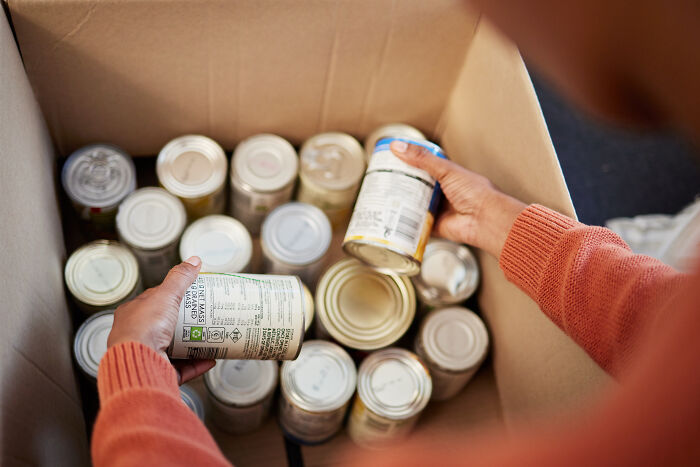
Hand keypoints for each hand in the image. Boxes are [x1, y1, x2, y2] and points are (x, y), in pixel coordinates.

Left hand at [107, 256, 214, 383]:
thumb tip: (193, 261)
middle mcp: (137, 335)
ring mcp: (147, 354)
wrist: (138, 363)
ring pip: (173, 348)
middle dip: (185, 322)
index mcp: (132, 314)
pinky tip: (210, 358)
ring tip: (210, 336)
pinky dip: (197, 363)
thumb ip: (179, 278)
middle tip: (204, 317)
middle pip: (165, 325)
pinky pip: (182, 367)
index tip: (190, 296)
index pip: (153, 300)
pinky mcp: (158, 371)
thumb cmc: (143, 328)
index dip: (171, 296)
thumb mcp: (165, 296)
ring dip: (192, 343)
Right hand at [390, 140, 525, 257]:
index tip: (390, 160)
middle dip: (400, 185)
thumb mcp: (446, 170)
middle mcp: (442, 192)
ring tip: (383, 199)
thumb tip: (398, 146)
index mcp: (447, 175)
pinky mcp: (435, 226)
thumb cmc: (475, 193)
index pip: (423, 166)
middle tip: (382, 181)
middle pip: (416, 186)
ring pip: (414, 205)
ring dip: (402, 204)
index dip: (407, 163)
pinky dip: (406, 224)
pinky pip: (417, 225)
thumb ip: (422, 158)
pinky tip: (394, 219)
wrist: (485, 220)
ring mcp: (438, 209)